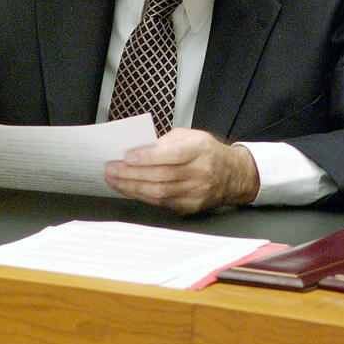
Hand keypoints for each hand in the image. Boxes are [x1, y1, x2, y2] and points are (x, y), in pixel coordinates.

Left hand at [104, 129, 259, 212]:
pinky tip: (129, 188)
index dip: (148, 157)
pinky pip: (162, 203)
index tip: (127, 156)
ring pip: (159, 192)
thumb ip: (166, 141)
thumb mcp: (190, 136)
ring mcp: (196, 192)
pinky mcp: (191, 206)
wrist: (232, 175)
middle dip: (132, 173)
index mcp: (201, 150)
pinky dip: (142, 195)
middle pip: (161, 176)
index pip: (172, 155)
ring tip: (114, 179)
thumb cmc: (207, 152)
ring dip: (132, 187)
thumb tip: (139, 149)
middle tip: (112, 169)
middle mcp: (201, 172)